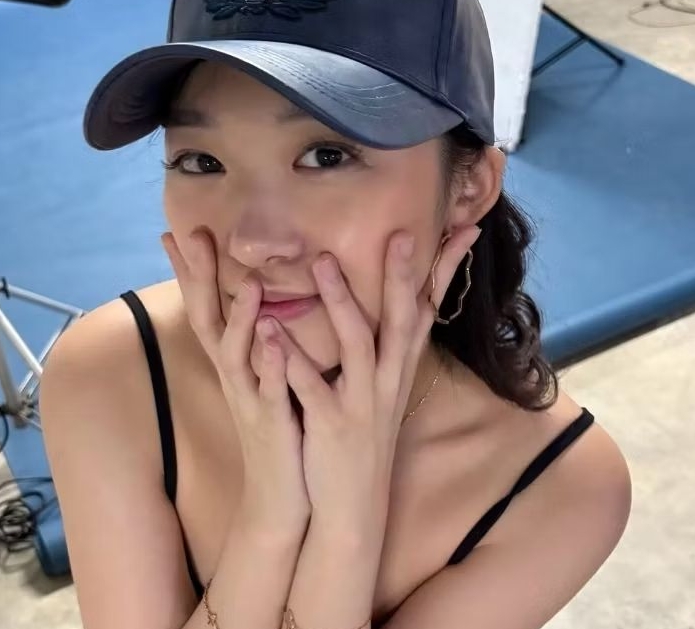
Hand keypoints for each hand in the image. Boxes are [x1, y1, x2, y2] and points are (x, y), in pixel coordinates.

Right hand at [161, 229, 310, 534]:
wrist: (282, 493)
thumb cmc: (277, 427)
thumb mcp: (263, 377)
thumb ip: (258, 342)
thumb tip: (258, 306)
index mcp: (235, 362)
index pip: (206, 307)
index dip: (190, 273)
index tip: (174, 232)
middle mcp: (233, 376)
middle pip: (207, 320)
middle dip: (199, 279)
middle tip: (192, 235)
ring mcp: (249, 399)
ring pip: (235, 353)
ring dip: (239, 317)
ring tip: (249, 283)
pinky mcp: (272, 423)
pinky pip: (269, 390)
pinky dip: (270, 363)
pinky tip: (274, 338)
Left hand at [261, 226, 481, 529]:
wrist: (351, 506)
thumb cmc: (364, 436)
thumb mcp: (384, 389)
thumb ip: (388, 347)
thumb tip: (401, 307)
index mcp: (398, 367)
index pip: (427, 310)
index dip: (446, 271)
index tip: (464, 229)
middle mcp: (388, 380)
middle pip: (402, 320)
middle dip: (402, 276)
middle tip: (401, 234)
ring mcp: (362, 403)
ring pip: (358, 346)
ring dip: (342, 303)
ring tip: (323, 262)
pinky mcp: (331, 426)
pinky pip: (311, 387)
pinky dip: (292, 358)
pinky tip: (270, 329)